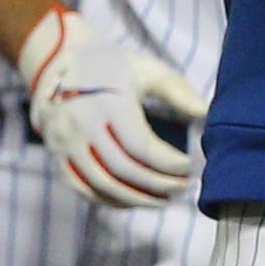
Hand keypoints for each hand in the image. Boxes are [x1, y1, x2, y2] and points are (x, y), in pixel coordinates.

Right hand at [16, 6, 206, 208]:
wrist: (59, 64)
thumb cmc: (114, 67)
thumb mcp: (147, 70)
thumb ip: (178, 91)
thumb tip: (207, 114)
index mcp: (107, 102)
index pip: (139, 145)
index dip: (166, 163)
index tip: (190, 166)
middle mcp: (81, 124)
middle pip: (121, 169)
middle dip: (156, 184)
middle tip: (183, 188)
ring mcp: (64, 142)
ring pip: (101, 184)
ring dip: (136, 199)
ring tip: (165, 200)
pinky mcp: (56, 155)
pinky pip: (83, 187)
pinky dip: (110, 200)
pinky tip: (135, 201)